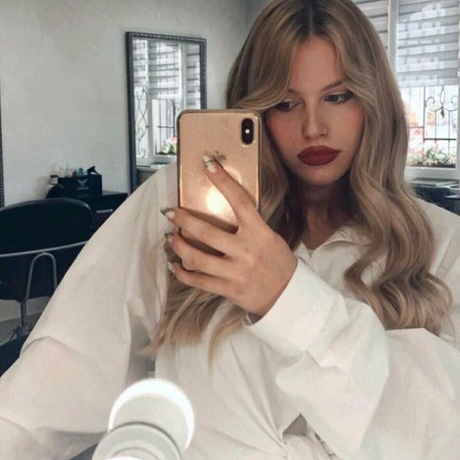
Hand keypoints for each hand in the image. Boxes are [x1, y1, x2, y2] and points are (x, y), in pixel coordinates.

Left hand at [163, 157, 296, 315]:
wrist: (289, 295)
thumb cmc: (278, 262)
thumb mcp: (270, 237)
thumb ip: (250, 225)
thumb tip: (224, 209)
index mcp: (259, 233)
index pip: (240, 201)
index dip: (223, 181)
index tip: (208, 164)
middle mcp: (246, 251)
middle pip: (207, 232)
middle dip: (184, 220)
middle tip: (170, 212)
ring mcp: (235, 272)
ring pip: (197, 258)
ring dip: (179, 246)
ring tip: (171, 237)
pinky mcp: (228, 289)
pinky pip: (199, 281)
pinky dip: (183, 274)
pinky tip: (175, 266)